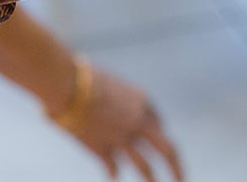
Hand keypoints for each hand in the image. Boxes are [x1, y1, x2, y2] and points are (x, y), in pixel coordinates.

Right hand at [59, 67, 182, 181]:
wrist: (65, 83)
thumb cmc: (79, 75)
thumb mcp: (105, 83)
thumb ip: (113, 99)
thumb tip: (104, 108)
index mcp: (142, 101)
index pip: (158, 122)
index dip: (156, 131)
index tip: (153, 138)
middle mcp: (139, 123)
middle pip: (166, 150)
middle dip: (176, 168)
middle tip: (181, 180)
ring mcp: (122, 139)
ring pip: (144, 167)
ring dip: (150, 179)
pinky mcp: (103, 149)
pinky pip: (113, 166)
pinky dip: (112, 172)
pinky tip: (112, 177)